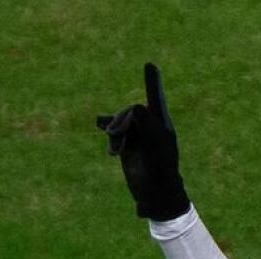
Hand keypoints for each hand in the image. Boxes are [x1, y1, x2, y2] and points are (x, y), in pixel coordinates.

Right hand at [96, 63, 190, 220]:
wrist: (155, 192)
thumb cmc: (161, 168)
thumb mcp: (156, 144)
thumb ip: (147, 122)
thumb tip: (137, 105)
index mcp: (160, 124)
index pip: (155, 98)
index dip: (151, 81)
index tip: (150, 64)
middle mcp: (148, 126)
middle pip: (129, 112)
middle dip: (121, 122)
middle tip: (115, 136)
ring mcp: (136, 135)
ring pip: (117, 123)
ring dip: (114, 134)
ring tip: (114, 152)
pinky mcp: (126, 145)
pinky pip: (112, 131)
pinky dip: (107, 127)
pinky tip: (99, 122)